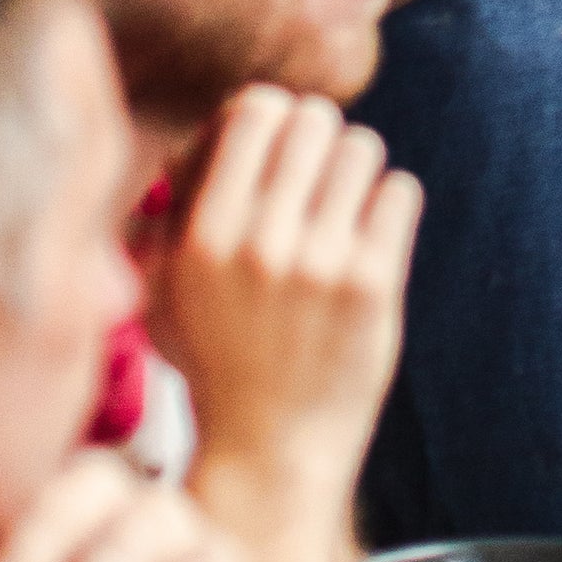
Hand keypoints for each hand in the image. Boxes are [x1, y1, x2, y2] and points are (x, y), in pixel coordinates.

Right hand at [147, 86, 419, 489]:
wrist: (269, 451)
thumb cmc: (216, 361)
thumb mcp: (162, 292)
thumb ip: (165, 215)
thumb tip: (194, 141)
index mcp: (201, 235)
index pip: (256, 110)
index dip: (274, 119)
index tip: (277, 153)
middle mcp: (258, 243)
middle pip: (315, 119)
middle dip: (319, 142)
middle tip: (315, 184)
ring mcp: (318, 263)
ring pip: (362, 148)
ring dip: (356, 175)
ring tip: (341, 218)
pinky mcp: (371, 285)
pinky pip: (398, 192)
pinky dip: (388, 208)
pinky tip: (368, 244)